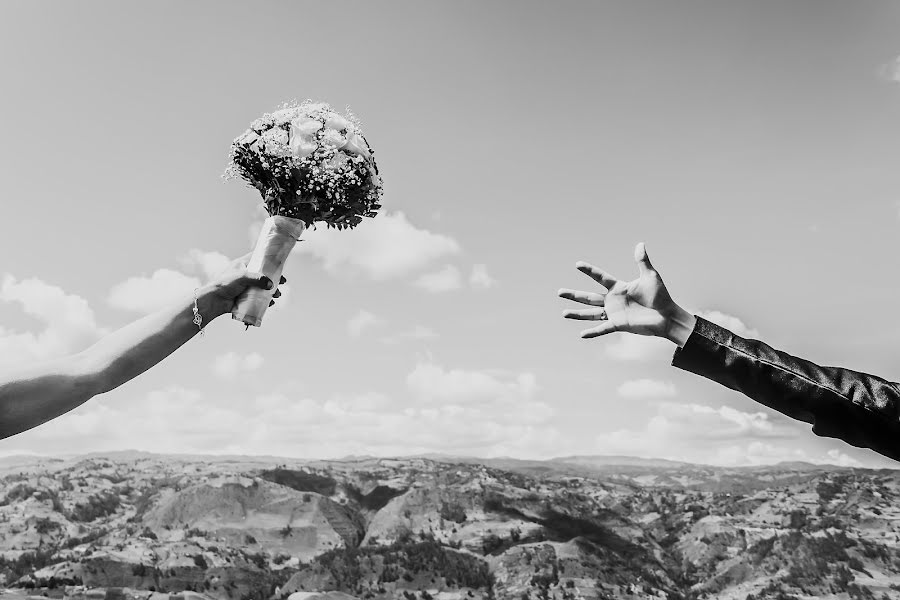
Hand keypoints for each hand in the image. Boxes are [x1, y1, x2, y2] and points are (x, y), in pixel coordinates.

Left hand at [202, 252, 287, 317]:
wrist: (214, 301)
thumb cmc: (225, 284)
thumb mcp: (242, 277)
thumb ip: (258, 279)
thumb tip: (271, 285)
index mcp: (243, 264)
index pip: (258, 258)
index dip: (269, 260)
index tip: (280, 264)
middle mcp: (245, 274)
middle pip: (264, 274)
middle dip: (274, 279)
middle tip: (283, 282)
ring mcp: (246, 286)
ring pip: (262, 287)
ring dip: (271, 291)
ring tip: (277, 295)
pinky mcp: (245, 297)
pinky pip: (258, 298)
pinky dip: (265, 301)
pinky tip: (270, 303)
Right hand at [558, 243, 695, 345]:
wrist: (667, 316)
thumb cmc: (661, 296)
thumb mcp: (650, 276)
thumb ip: (642, 261)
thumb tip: (640, 244)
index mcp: (618, 288)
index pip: (600, 277)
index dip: (589, 271)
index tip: (577, 264)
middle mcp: (613, 300)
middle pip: (589, 297)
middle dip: (574, 295)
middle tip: (559, 291)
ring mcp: (614, 313)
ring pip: (591, 313)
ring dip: (577, 314)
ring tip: (563, 313)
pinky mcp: (619, 325)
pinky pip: (603, 328)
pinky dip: (593, 332)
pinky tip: (582, 334)